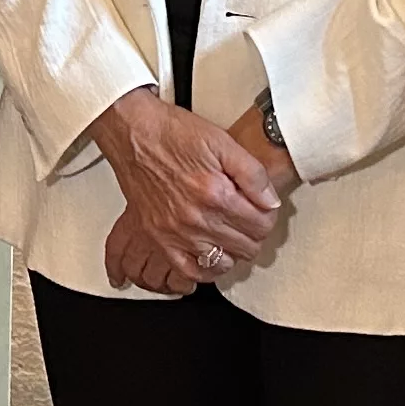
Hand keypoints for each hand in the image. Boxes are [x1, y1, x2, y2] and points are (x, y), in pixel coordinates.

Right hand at [87, 85, 285, 291]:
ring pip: (223, 262)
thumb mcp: (222, 142)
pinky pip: (189, 271)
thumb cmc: (172, 133)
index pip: (261, 225)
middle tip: (248, 218)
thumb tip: (271, 203)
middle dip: (254, 232)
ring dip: (234, 251)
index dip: (268, 216)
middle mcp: (196, 219)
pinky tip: (212, 256)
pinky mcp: (159, 239)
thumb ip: (253, 174)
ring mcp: (176, 233)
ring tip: (232, 234)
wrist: (133, 134)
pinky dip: (206, 270)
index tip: (263, 208)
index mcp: (216, 194)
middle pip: (246, 247)